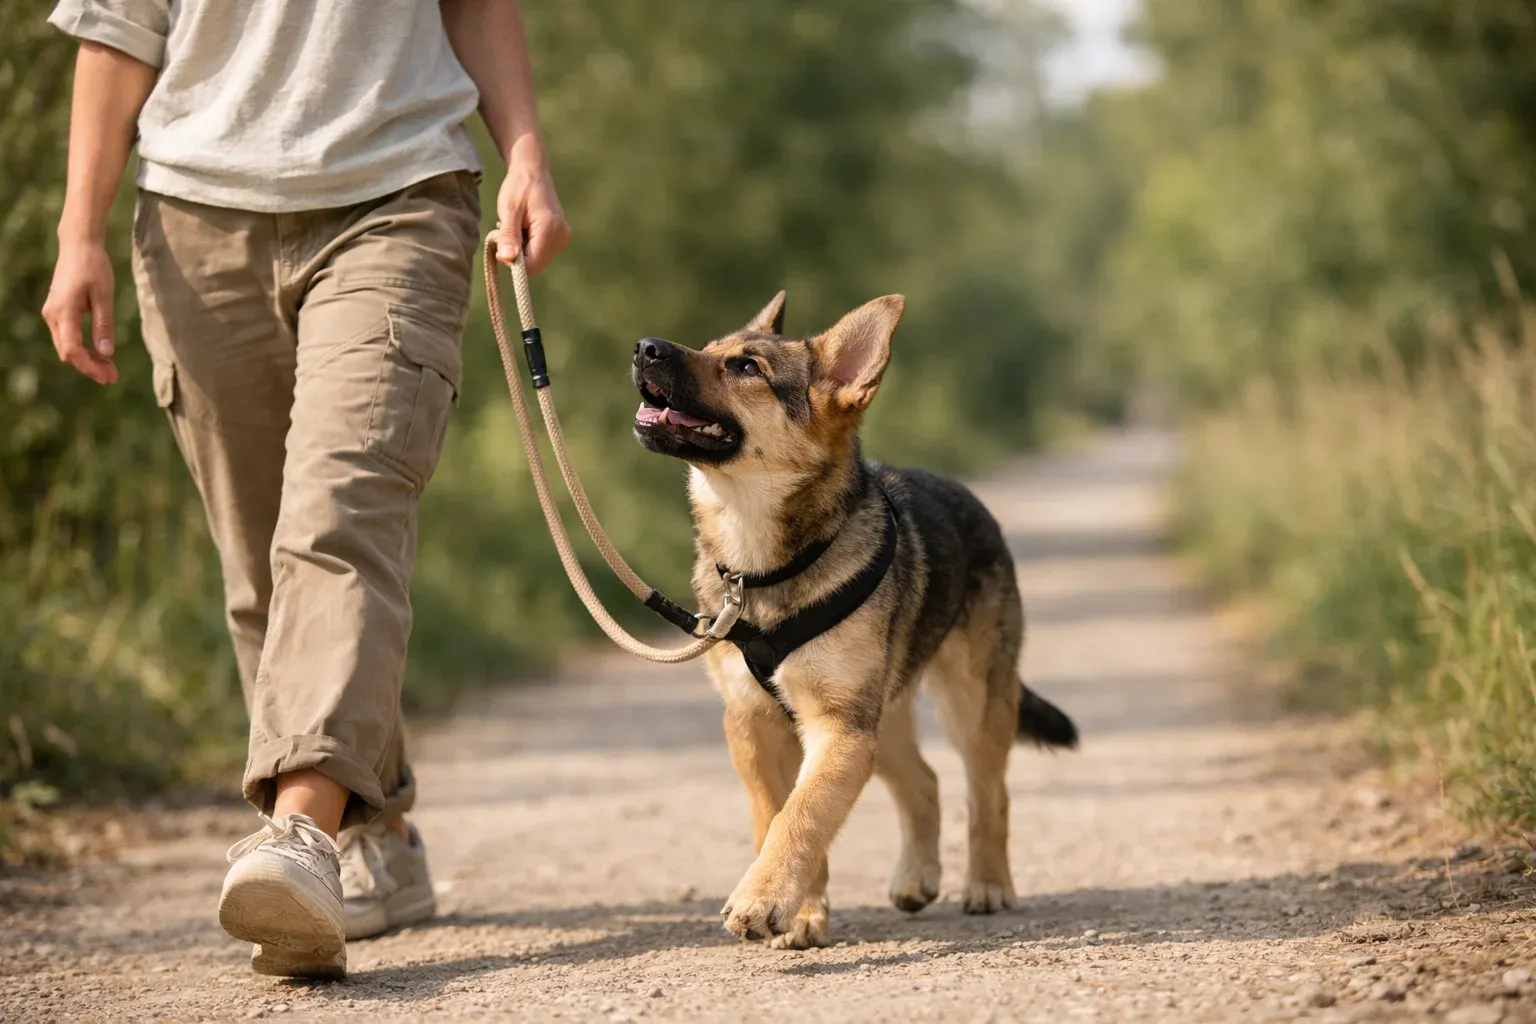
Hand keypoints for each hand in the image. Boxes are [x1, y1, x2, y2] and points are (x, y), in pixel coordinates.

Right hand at [42, 238, 117, 383]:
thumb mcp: (104, 295)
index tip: (109, 377)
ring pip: (66, 346)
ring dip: (86, 359)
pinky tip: (100, 353)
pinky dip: (82, 348)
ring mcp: (53, 314)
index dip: (89, 366)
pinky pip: (67, 337)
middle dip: (89, 366)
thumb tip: (107, 353)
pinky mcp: (57, 311)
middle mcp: (53, 315)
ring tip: (110, 368)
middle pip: (67, 352)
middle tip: (113, 376)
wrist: (78, 246)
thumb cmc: (93, 267)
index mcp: (63, 311)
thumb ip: (104, 324)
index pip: (72, 349)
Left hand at [494, 135, 570, 274]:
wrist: (533, 170)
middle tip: (508, 231)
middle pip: (535, 265)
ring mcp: (563, 237)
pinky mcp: (561, 237)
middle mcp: (562, 237)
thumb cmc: (519, 187)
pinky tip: (525, 228)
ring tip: (517, 227)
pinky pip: (541, 252)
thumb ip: (509, 236)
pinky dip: (529, 245)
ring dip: (522, 249)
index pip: (531, 265)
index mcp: (550, 230)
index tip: (501, 241)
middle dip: (518, 254)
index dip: (513, 260)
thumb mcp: (509, 210)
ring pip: (537, 260)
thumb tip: (507, 260)